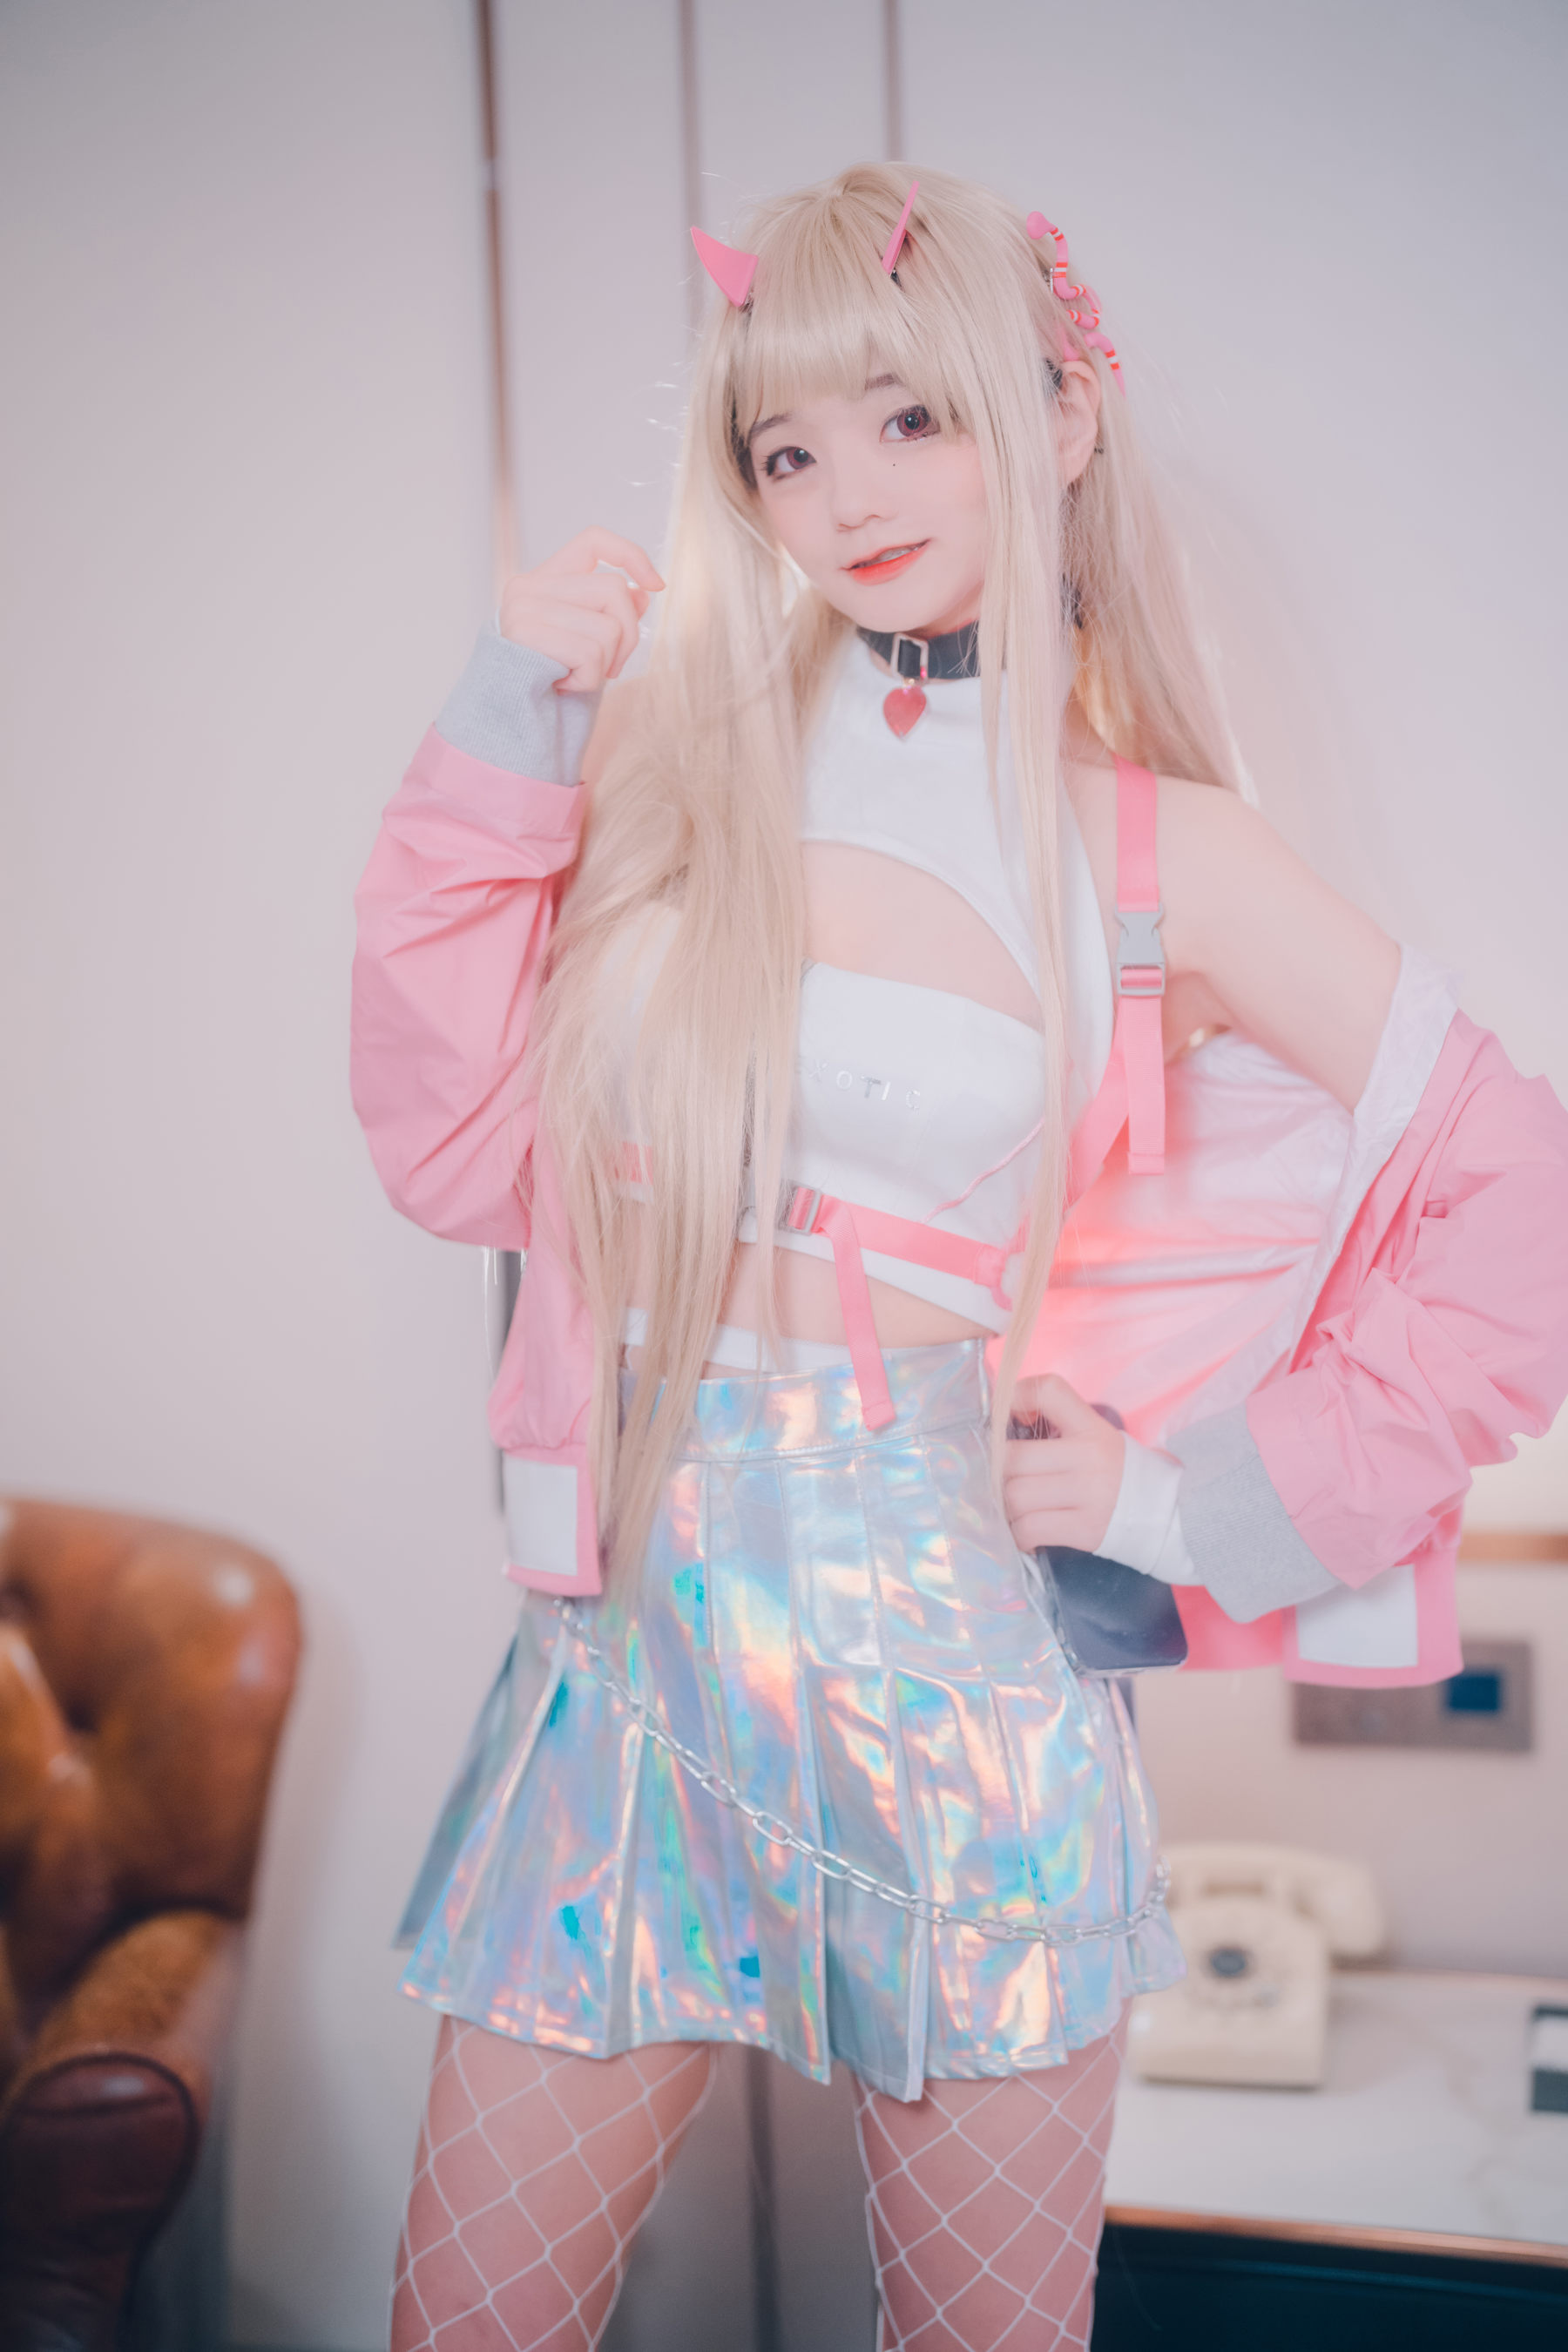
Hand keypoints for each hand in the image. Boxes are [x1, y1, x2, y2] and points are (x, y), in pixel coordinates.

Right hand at [498, 527, 663, 693]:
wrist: (507, 717)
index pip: (593, 541)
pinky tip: (563, 685)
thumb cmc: (548, 680)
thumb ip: (611, 614)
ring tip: (575, 677)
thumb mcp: (587, 642)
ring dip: (605, 665)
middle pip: (614, 589)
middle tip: (609, 668)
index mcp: (545, 579)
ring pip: (609, 627)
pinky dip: (588, 680)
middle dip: (628, 636)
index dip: (630, 554)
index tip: (656, 586)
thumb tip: (643, 593)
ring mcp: (524, 606)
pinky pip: (590, 653)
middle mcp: (529, 585)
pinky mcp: (525, 631)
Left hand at [1002, 1374, 1124, 1553]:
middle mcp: (1089, 1456)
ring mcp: (1087, 1494)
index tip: (1005, 1418)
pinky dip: (1018, 1534)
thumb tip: (1003, 1426)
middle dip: (997, 1471)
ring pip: (1015, 1496)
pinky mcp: (1084, 1528)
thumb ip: (1057, 1426)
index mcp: (1091, 1427)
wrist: (1164, 1513)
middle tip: (1000, 1479)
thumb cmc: (1117, 1473)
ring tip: (1015, 1510)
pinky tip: (1025, 1533)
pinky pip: (1030, 1528)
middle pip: (1012, 1456)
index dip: (1016, 1396)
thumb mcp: (1096, 1437)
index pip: (1049, 1391)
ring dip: (1006, 1507)